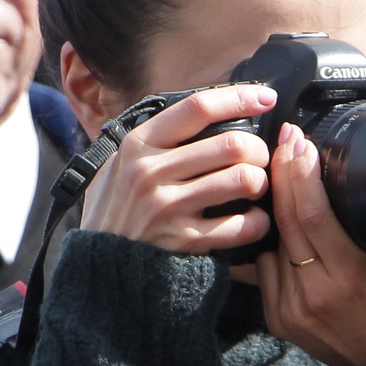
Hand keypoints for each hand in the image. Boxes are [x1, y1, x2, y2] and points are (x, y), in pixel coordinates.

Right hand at [80, 86, 275, 254]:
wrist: (100, 268)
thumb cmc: (114, 211)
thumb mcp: (117, 165)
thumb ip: (152, 140)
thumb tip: (202, 114)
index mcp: (139, 144)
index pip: (198, 108)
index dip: (239, 98)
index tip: (265, 98)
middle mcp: (152, 171)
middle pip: (231, 144)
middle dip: (258, 150)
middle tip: (260, 159)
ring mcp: (168, 207)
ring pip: (242, 179)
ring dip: (261, 182)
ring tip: (256, 187)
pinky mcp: (183, 241)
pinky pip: (241, 225)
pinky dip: (258, 221)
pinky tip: (254, 220)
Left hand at [239, 123, 365, 365]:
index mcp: (354, 279)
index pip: (315, 217)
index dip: (302, 175)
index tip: (301, 143)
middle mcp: (317, 294)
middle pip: (287, 221)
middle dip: (284, 173)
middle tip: (286, 140)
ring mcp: (291, 308)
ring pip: (270, 242)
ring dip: (273, 205)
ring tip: (282, 171)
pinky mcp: (277, 317)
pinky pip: (263, 266)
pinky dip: (270, 240)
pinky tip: (279, 219)